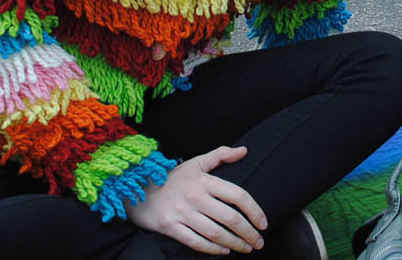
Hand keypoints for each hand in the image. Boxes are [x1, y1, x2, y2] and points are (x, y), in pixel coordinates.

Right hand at [127, 146, 267, 254]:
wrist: (138, 190)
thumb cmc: (172, 178)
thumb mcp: (196, 163)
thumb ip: (221, 155)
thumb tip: (244, 150)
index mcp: (204, 180)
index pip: (237, 195)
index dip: (254, 210)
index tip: (263, 223)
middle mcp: (195, 197)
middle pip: (230, 218)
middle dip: (248, 232)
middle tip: (259, 242)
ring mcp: (182, 213)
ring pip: (215, 233)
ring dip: (234, 243)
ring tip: (246, 248)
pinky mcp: (170, 227)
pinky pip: (195, 242)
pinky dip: (212, 249)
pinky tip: (224, 252)